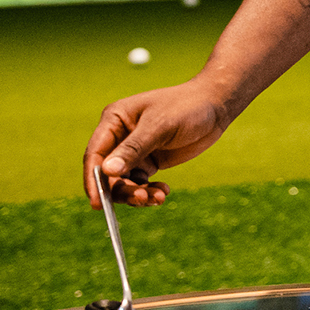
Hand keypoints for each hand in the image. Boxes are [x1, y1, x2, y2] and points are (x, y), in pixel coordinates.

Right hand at [83, 81, 230, 206]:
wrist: (216, 105)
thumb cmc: (186, 107)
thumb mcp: (160, 126)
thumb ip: (133, 149)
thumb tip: (106, 171)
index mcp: (114, 121)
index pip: (95, 154)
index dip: (93, 180)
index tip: (96, 204)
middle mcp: (119, 137)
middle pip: (108, 173)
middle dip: (121, 190)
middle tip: (141, 199)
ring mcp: (134, 151)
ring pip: (124, 182)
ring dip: (137, 194)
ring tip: (158, 199)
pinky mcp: (149, 161)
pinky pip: (141, 183)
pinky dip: (149, 192)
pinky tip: (163, 193)